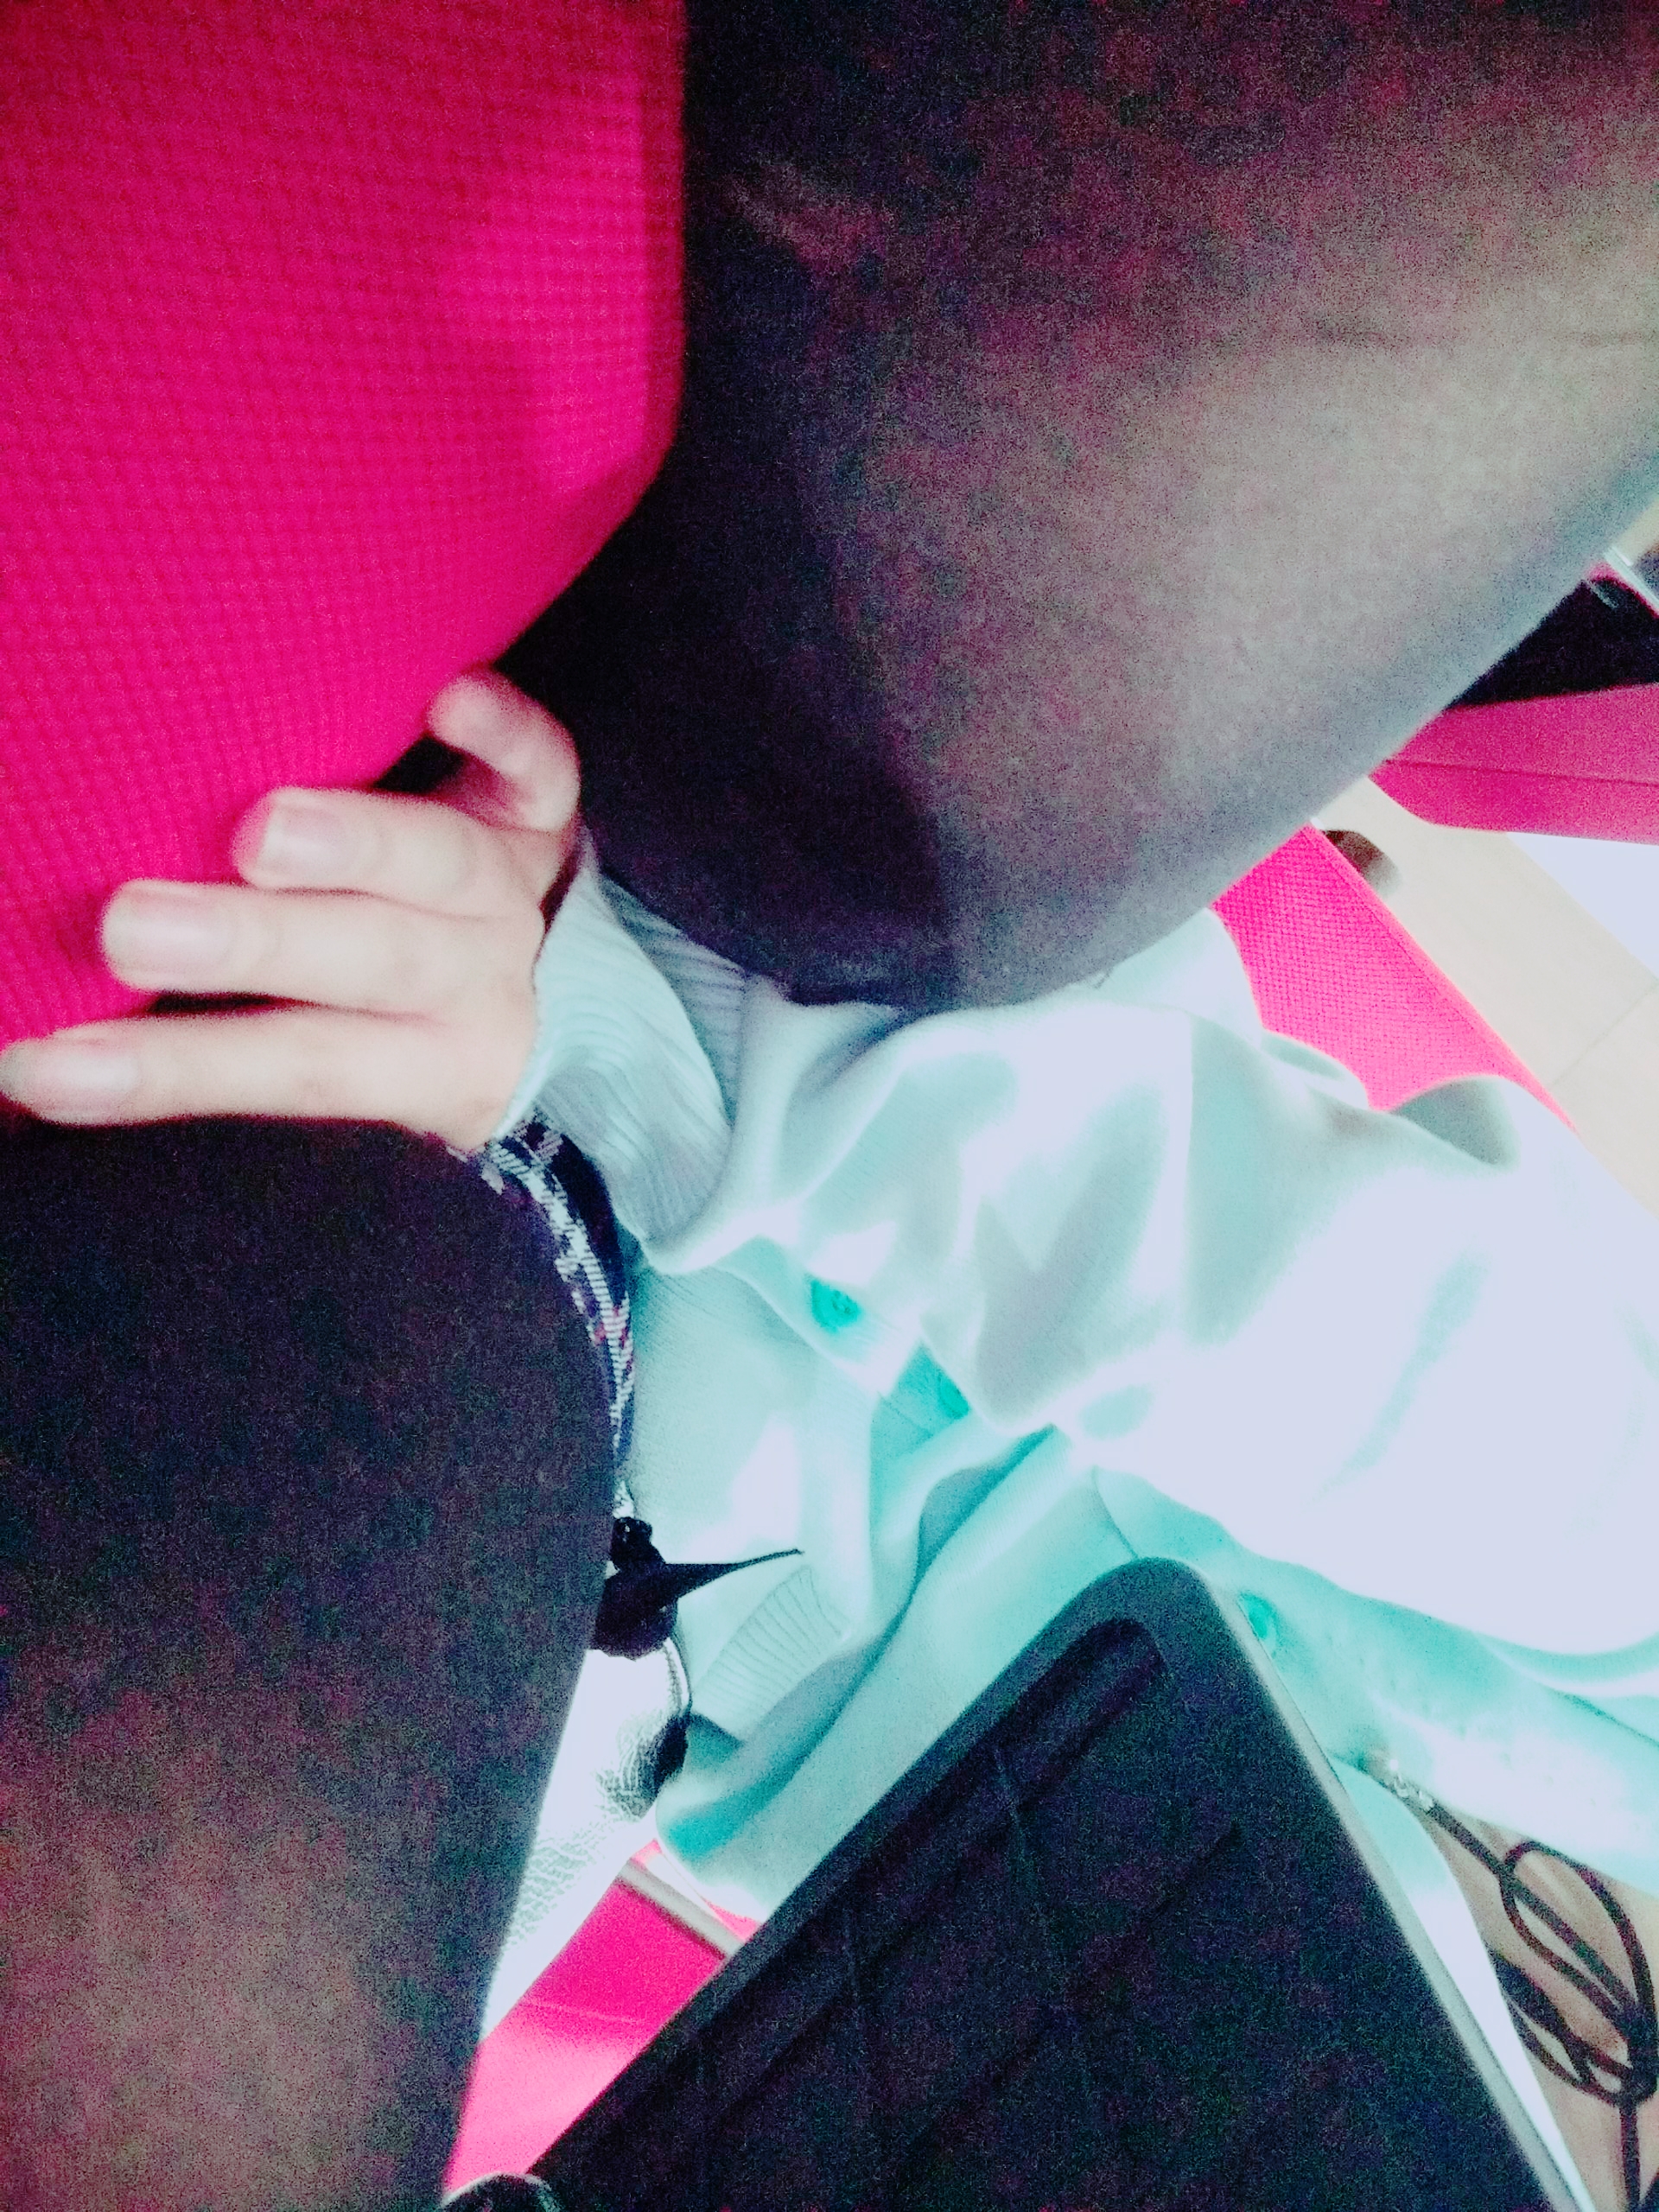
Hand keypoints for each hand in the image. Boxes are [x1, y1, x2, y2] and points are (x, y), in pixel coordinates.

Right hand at [0, 673, 579, 1149]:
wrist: (576, 996)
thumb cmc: (399, 1021)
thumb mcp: (339, 1055)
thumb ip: (223, 1042)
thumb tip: (41, 1052)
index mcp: (420, 1063)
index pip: (294, 1067)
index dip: (173, 1072)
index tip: (39, 1067)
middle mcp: (466, 977)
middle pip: (367, 962)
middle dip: (252, 946)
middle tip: (133, 929)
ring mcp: (512, 888)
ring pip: (440, 866)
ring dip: (354, 845)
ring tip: (263, 831)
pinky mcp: (546, 809)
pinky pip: (542, 769)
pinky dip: (506, 735)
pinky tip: (449, 699)